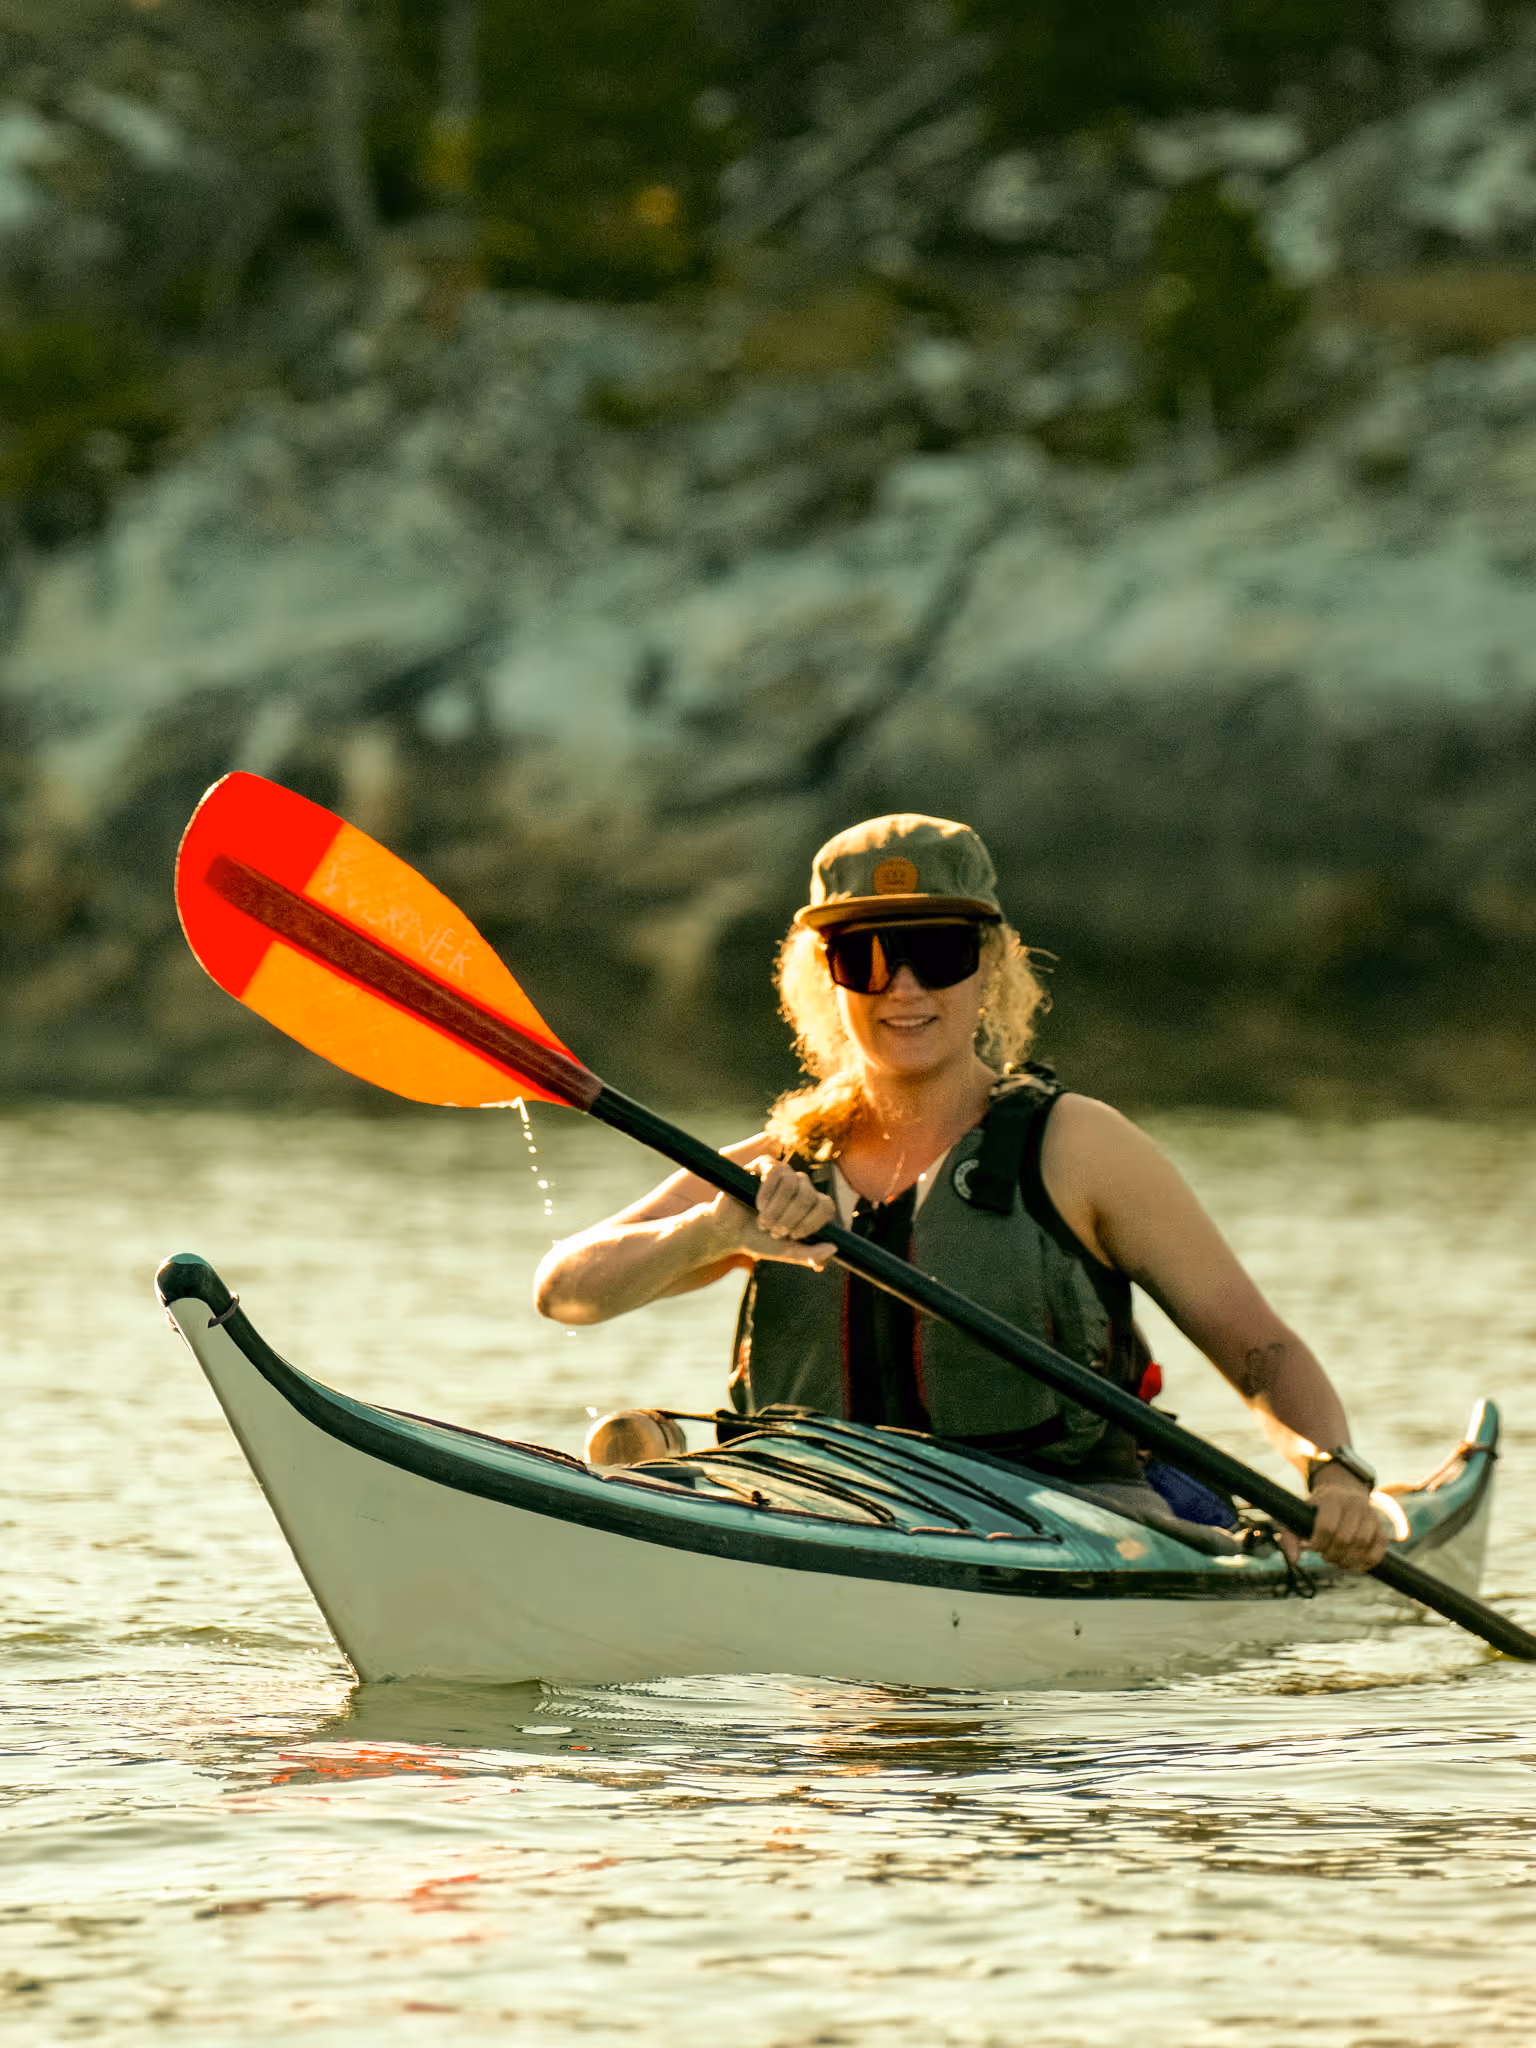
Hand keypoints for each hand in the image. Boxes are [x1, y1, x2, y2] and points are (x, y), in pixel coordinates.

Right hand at [708, 1159, 836, 1268]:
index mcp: (812, 1204)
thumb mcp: (787, 1252)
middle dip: (789, 1219)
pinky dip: (767, 1193)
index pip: (826, 1206)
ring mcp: (784, 1173)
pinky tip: (758, 1205)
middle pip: (808, 1196)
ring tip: (763, 1221)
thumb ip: (811, 1255)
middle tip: (774, 1230)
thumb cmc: (760, 1240)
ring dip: (776, 1209)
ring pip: (792, 1183)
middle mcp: (801, 1185)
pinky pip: (775, 1172)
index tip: (793, 1236)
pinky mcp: (765, 1164)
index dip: (812, 1223)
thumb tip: (833, 1248)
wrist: (729, 1232)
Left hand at [1278, 1466, 1389, 1571]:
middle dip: (1331, 1553)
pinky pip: (1378, 1552)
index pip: (1326, 1526)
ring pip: (1362, 1544)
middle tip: (1324, 1555)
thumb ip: (1289, 1536)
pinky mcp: (1381, 1530)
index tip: (1312, 1546)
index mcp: (1332, 1498)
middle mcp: (1355, 1504)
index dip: (1317, 1542)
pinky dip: (1365, 1563)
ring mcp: (1371, 1516)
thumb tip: (1294, 1560)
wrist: (1343, 1492)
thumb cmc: (1318, 1508)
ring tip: (1336, 1558)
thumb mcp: (1299, 1514)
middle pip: (1344, 1537)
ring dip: (1346, 1559)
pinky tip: (1352, 1563)